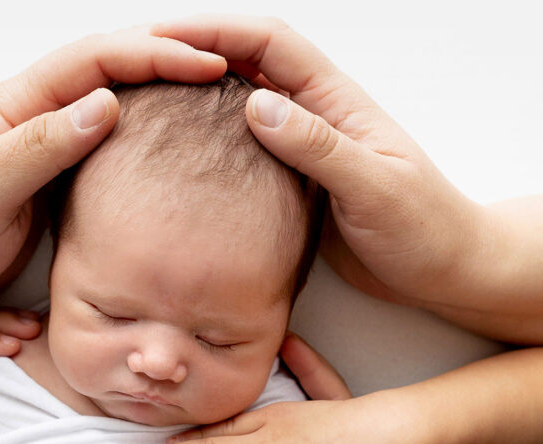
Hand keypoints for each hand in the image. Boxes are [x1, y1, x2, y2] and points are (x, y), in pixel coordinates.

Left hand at [0, 30, 224, 307]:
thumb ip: (36, 149)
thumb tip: (105, 106)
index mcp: (16, 105)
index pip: (94, 61)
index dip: (153, 55)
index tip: (209, 63)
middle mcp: (37, 118)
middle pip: (115, 71)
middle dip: (173, 60)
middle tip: (236, 65)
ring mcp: (50, 152)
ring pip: (120, 110)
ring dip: (169, 99)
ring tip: (225, 101)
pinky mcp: (58, 188)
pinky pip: (113, 157)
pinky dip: (151, 148)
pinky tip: (182, 157)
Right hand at [149, 16, 481, 318]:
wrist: (444, 271)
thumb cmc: (424, 227)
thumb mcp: (375, 186)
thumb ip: (320, 147)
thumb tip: (256, 106)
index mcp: (337, 102)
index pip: (270, 46)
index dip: (218, 31)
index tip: (165, 38)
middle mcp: (316, 118)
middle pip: (247, 67)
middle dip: (195, 56)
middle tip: (139, 67)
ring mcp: (304, 153)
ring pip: (241, 111)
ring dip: (198, 102)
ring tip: (146, 109)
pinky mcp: (296, 190)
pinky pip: (246, 160)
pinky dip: (212, 154)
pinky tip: (182, 169)